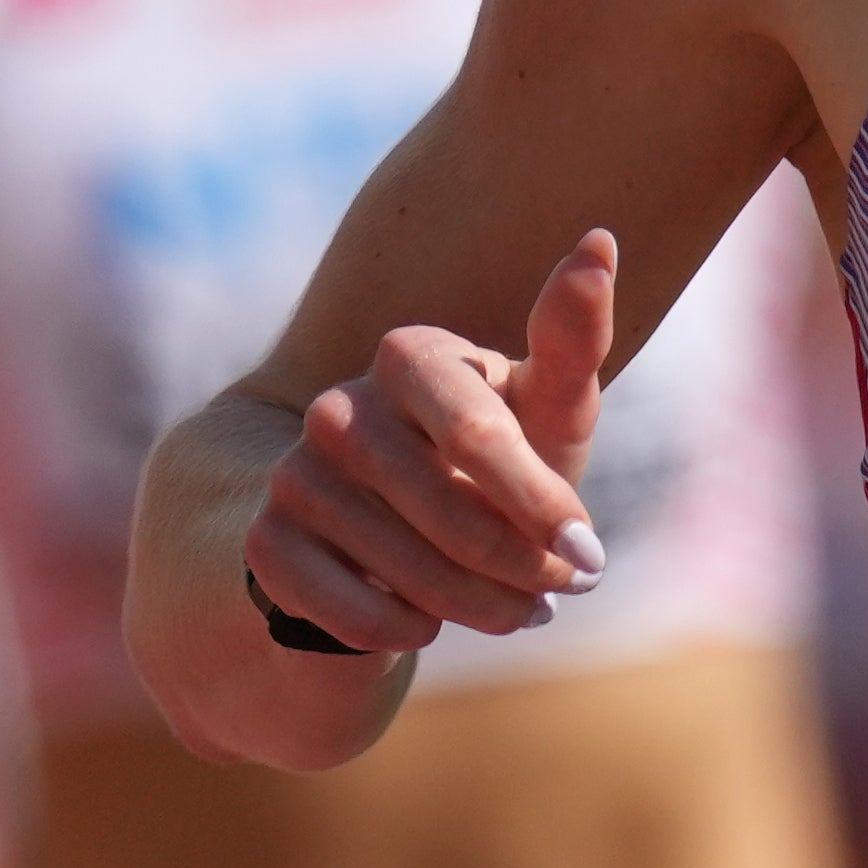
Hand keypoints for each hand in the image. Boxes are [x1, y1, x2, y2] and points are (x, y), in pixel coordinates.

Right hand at [244, 232, 618, 656]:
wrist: (405, 532)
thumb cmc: (500, 458)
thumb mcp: (547, 409)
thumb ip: (573, 337)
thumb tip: (600, 239)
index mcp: (409, 355)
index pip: (479, 437)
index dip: (542, 505)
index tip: (591, 556)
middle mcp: (338, 405)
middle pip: (446, 513)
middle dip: (521, 566)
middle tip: (565, 590)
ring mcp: (294, 471)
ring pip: (403, 569)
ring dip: (476, 606)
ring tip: (518, 611)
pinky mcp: (267, 539)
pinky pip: (343, 609)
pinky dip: (402, 629)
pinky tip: (430, 620)